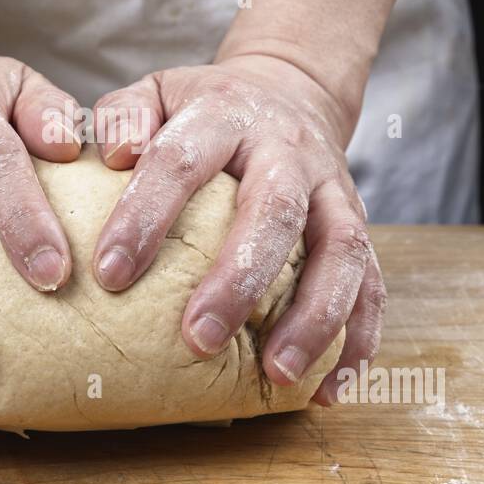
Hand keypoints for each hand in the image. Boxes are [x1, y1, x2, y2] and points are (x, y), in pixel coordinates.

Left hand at [91, 53, 383, 404]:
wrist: (290, 91)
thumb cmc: (205, 109)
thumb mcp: (158, 91)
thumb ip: (125, 116)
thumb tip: (116, 156)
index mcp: (226, 115)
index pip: (182, 161)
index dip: (146, 215)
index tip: (109, 274)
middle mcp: (288, 151)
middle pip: (274, 211)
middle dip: (239, 280)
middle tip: (197, 339)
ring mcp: (334, 189)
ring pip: (341, 252)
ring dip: (313, 318)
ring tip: (276, 376)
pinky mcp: (360, 225)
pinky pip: (373, 286)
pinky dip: (358, 342)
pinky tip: (327, 392)